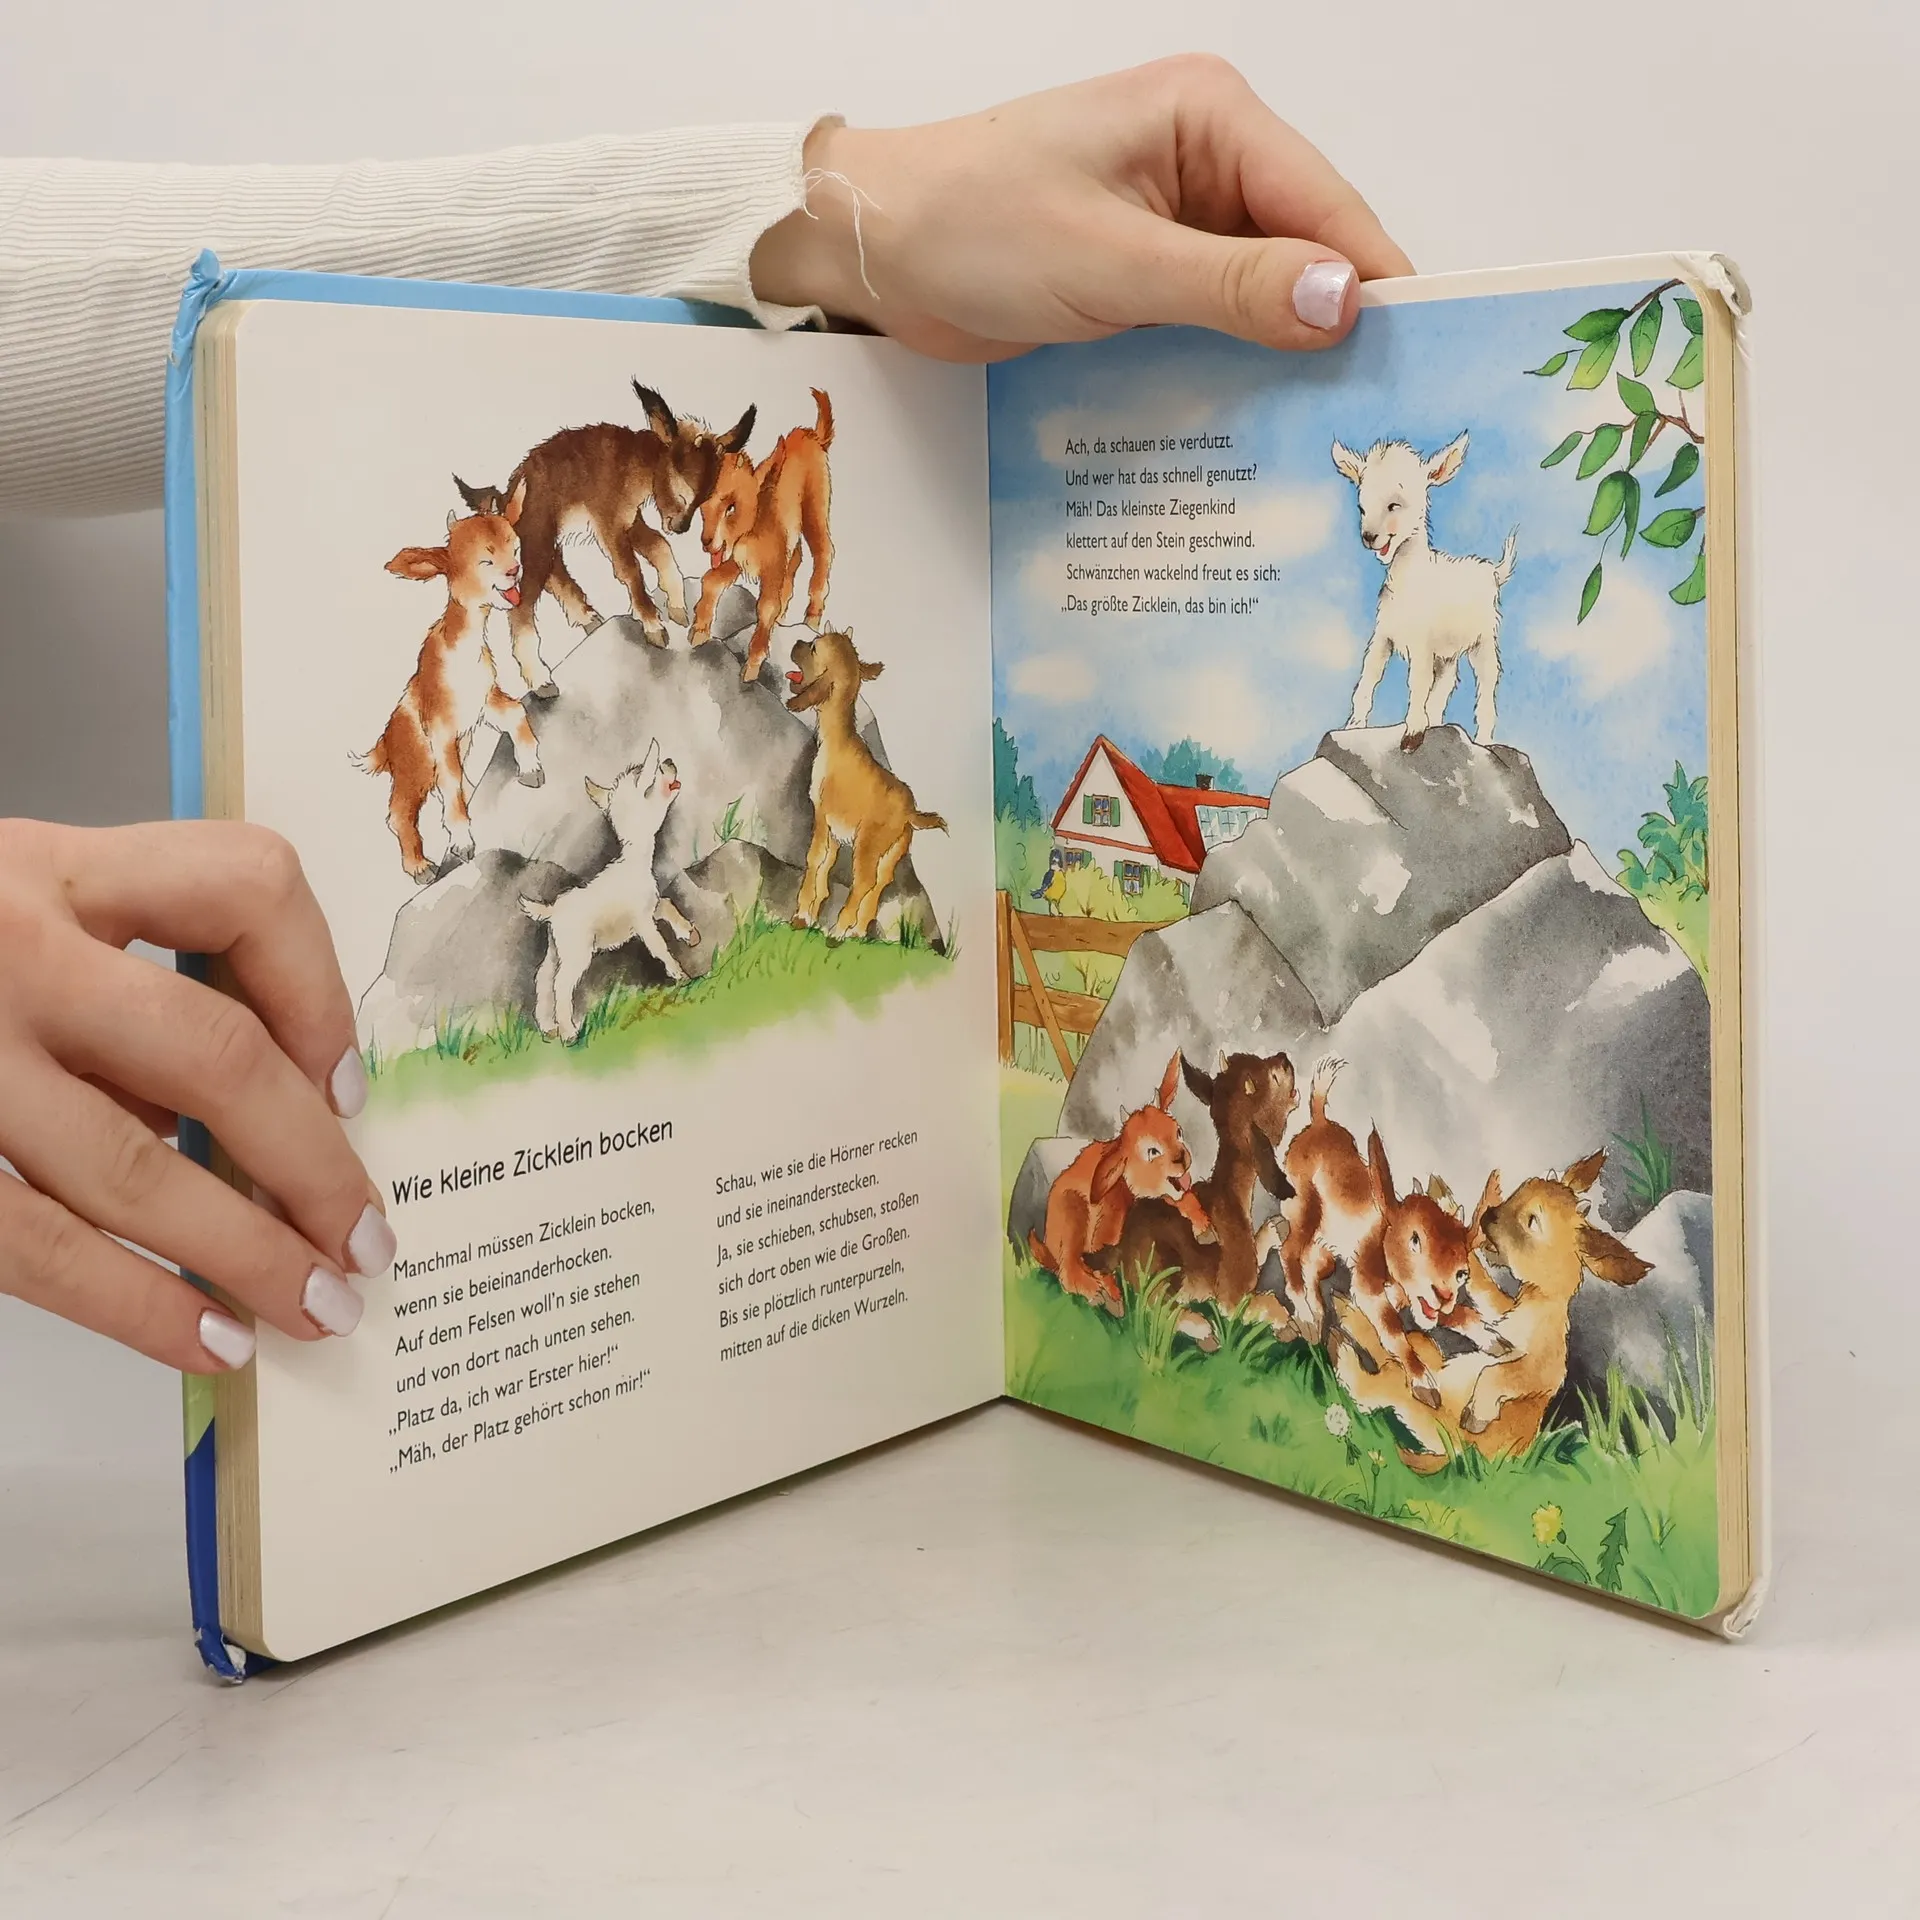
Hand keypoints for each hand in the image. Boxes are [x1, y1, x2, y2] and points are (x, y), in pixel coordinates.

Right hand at [0, 820, 393, 1372]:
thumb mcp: (20, 910)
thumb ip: (127, 981)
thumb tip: (268, 1126)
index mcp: (55, 867)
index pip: (245, 886)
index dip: (323, 991)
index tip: (348, 1086)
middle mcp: (8, 950)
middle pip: (213, 1055)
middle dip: (312, 1164)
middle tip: (368, 1238)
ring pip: (134, 1170)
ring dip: (246, 1255)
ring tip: (318, 1307)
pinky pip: (36, 1246)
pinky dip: (136, 1305)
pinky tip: (205, 1340)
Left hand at [751, 55, 1413, 361]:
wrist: (877, 250)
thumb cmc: (972, 224)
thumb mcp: (1110, 261)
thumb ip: (1229, 286)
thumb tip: (1343, 302)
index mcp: (1208, 119)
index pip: (1324, 205)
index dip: (1375, 282)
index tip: (1425, 359)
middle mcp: (1204, 163)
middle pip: (1305, 252)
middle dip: (1336, 329)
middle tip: (1384, 420)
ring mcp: (1175, 224)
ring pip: (1262, 298)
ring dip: (1283, 361)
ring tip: (1331, 439)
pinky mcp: (1144, 278)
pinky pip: (1213, 326)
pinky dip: (1233, 370)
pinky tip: (1256, 426)